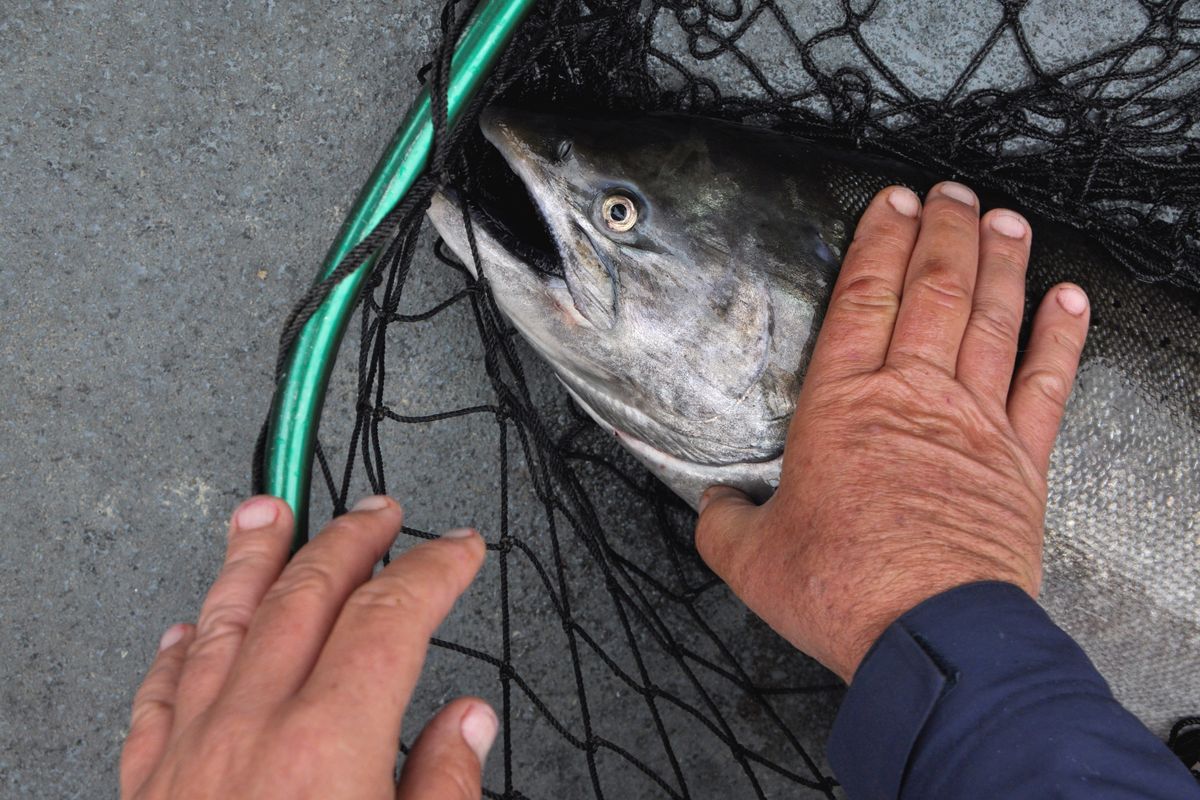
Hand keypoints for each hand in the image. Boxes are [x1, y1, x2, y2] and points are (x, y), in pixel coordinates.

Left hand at [120, 495, 493, 798]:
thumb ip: (445, 784)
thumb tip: (466, 725)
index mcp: (329, 744)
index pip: (391, 616)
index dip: (434, 568)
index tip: (457, 548)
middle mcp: (253, 733)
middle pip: (305, 596)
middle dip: (350, 540)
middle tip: (375, 512)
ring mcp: (191, 755)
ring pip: (224, 624)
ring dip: (252, 559)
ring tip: (266, 514)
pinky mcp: (147, 789)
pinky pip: (159, 698)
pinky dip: (178, 652)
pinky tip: (187, 630)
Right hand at [696, 182, 1089, 681]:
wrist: (930, 638)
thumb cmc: (844, 591)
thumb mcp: (752, 559)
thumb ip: (725, 522)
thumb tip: (711, 506)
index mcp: (843, 406)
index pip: (864, 298)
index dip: (879, 241)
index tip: (890, 202)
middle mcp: (911, 397)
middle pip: (934, 290)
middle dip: (942, 232)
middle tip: (948, 193)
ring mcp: (974, 423)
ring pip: (992, 320)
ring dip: (1000, 263)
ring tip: (1003, 219)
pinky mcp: (1019, 460)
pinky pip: (1047, 382)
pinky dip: (1060, 336)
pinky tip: (1069, 300)